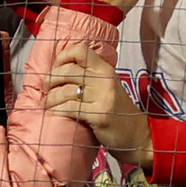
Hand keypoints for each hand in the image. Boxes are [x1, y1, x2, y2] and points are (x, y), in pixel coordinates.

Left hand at [45, 43, 153, 166]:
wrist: (138, 136)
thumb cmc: (117, 113)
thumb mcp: (107, 87)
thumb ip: (89, 77)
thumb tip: (58, 70)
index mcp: (105, 70)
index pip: (80, 50)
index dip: (63, 56)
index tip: (56, 68)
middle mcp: (104, 80)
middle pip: (67, 70)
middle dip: (50, 80)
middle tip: (46, 88)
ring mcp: (103, 97)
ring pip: (65, 91)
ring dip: (51, 98)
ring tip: (48, 104)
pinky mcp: (99, 115)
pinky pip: (69, 108)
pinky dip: (57, 110)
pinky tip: (55, 113)